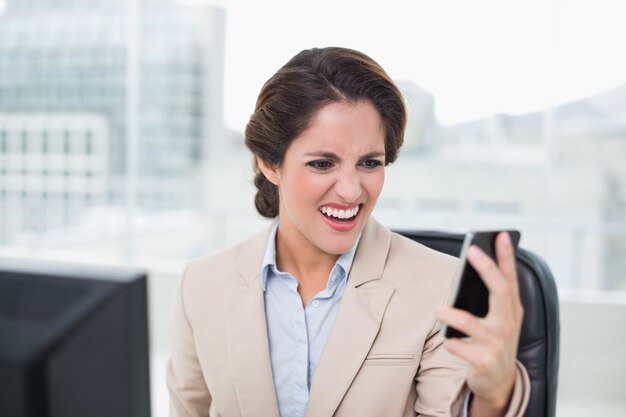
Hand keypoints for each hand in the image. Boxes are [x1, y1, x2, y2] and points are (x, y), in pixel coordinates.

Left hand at [437, 232, 523, 414]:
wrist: (499, 381)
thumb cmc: (494, 340)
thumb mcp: (500, 318)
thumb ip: (491, 296)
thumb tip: (473, 265)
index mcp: (512, 309)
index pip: (510, 278)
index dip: (507, 256)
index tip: (501, 235)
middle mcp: (508, 323)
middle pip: (500, 291)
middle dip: (487, 269)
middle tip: (472, 251)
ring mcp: (497, 343)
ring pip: (473, 323)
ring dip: (453, 315)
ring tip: (439, 310)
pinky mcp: (484, 361)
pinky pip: (461, 347)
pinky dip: (452, 343)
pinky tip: (447, 340)